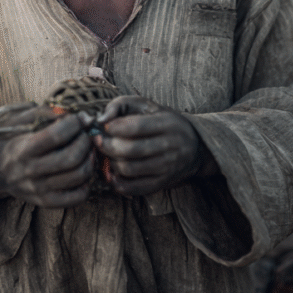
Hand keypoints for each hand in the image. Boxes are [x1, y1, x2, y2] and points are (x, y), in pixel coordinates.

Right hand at [0, 113, 93, 207]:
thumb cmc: (10, 141)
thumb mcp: (19, 122)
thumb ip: (42, 113)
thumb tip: (69, 113)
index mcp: (22, 149)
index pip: (56, 136)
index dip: (73, 125)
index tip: (78, 119)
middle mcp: (30, 171)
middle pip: (70, 158)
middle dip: (85, 142)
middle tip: (85, 134)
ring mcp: (39, 189)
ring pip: (78, 176)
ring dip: (89, 160)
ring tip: (87, 150)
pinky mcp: (47, 202)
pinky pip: (77, 197)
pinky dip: (87, 183)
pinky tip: (82, 170)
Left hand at [94, 95, 212, 195]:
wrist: (195, 147)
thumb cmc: (162, 120)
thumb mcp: (146, 105)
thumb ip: (120, 105)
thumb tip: (100, 120)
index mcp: (166, 124)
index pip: (135, 127)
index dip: (113, 127)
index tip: (102, 126)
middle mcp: (169, 146)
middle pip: (130, 150)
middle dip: (106, 145)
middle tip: (97, 140)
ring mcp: (167, 167)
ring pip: (130, 169)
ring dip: (110, 162)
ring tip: (105, 154)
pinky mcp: (163, 183)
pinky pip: (135, 187)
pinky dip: (118, 183)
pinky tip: (110, 173)